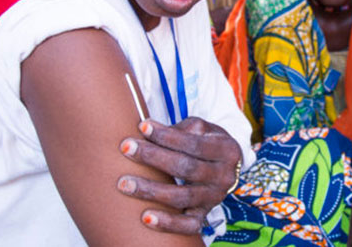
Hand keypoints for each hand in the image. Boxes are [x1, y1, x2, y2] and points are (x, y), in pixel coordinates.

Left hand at [116, 117, 241, 234]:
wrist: (223, 167)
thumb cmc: (205, 142)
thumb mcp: (202, 129)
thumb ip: (181, 129)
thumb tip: (147, 129)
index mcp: (226, 149)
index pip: (194, 143)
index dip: (167, 136)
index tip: (142, 126)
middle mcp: (224, 176)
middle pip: (186, 168)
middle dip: (153, 157)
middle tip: (126, 148)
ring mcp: (215, 198)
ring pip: (183, 197)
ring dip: (151, 190)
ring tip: (124, 183)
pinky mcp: (205, 215)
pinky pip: (188, 225)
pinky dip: (168, 223)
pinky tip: (146, 217)